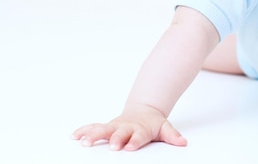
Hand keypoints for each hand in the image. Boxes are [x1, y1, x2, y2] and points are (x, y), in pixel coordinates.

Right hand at [72, 104, 186, 150]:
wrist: (144, 109)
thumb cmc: (153, 123)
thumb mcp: (164, 128)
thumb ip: (172, 135)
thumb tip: (183, 142)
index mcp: (140, 129)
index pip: (138, 136)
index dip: (134, 141)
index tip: (129, 148)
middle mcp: (126, 127)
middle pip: (119, 133)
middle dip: (114, 139)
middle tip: (111, 146)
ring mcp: (115, 126)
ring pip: (103, 129)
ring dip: (93, 135)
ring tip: (84, 141)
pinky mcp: (106, 127)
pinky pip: (93, 127)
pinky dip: (84, 130)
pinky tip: (74, 136)